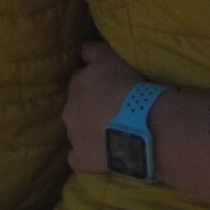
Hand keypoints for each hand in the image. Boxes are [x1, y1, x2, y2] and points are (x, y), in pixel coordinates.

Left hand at [62, 41, 145, 173]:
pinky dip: (87, 156)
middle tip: (112, 111)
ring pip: (77, 131)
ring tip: (112, 133)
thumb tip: (82, 51)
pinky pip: (78, 158)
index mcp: (77, 83)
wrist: (140, 125)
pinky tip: (101, 155)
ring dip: (89, 130)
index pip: (80, 79)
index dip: (95, 83)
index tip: (109, 87)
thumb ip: (93, 51)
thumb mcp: (111, 56)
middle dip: (89, 107)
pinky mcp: (81, 158)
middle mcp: (70, 108)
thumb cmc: (128, 86)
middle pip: (77, 106)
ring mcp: (73, 136)